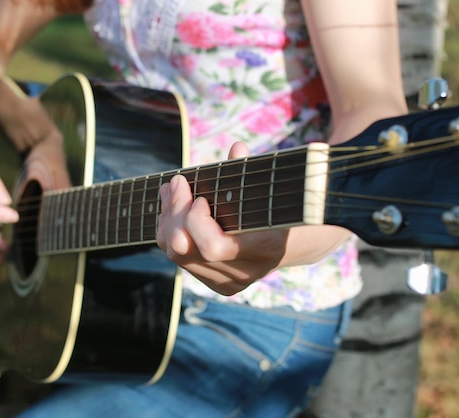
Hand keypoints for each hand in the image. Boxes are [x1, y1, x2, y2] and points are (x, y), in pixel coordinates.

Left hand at [156, 142, 288, 294]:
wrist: (290, 244)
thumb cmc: (275, 206)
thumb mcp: (268, 187)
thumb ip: (250, 171)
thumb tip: (236, 148)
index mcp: (262, 250)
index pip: (212, 247)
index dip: (196, 221)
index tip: (200, 197)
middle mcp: (242, 273)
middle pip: (185, 249)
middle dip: (175, 212)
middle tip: (177, 182)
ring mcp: (226, 282)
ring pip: (176, 254)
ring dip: (168, 218)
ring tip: (171, 189)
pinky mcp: (214, 282)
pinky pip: (178, 257)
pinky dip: (170, 230)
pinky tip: (171, 208)